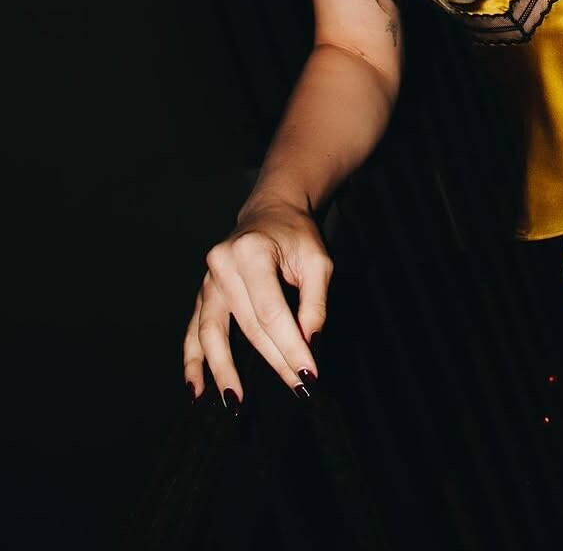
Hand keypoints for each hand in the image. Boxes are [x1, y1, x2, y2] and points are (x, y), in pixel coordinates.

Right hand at [183, 197, 333, 407]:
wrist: (272, 211)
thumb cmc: (297, 234)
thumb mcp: (318, 261)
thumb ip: (315, 302)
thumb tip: (309, 344)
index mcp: (251, 252)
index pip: (271, 311)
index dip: (290, 346)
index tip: (307, 375)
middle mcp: (222, 265)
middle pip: (247, 325)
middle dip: (272, 360)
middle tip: (294, 388)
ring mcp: (208, 280)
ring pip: (211, 333)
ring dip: (222, 370)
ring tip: (234, 402)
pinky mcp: (203, 293)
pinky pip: (194, 330)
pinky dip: (193, 360)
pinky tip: (197, 389)